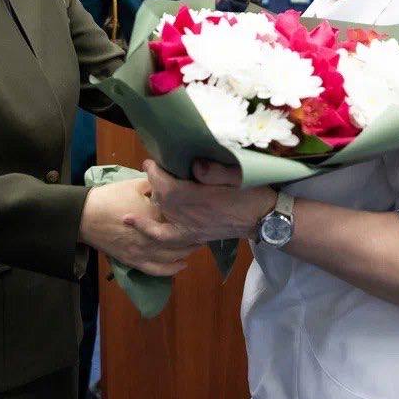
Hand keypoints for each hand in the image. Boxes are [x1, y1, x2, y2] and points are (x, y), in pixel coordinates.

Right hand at [79, 177, 198, 275]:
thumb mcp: (137, 184)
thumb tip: (173, 180)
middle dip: (194, 236)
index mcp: (154, 217)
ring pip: (172, 257)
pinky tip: (181, 265)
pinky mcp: (134, 261)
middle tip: (205, 229)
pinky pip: (157, 270)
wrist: (85, 216)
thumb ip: (157, 184)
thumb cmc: (110, 197)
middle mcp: (152, 238)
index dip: (193, 217)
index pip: (181, 219)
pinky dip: (171, 269)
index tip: (204, 212)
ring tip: (197, 244)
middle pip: (180, 241)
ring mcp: (143, 252)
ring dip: (187, 252)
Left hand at [133, 160, 276, 244]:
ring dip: (152, 199)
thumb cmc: (253, 194)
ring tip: (149, 186)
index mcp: (199, 198)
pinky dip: (147, 231)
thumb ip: (215, 171)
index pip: (165, 185)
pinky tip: (132, 222)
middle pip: (160, 198)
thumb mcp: (240, 175)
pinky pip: (164, 237)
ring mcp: (190, 228)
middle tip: (154, 167)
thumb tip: (194, 165)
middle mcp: (190, 215)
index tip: (151, 160)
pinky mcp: (192, 236)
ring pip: (160, 213)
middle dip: (153, 181)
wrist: (265, 219)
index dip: (154, 171)